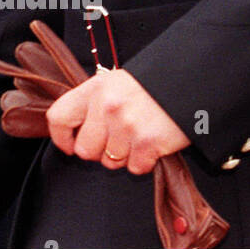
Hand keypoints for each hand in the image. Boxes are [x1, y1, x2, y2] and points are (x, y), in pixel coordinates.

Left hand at [47, 68, 189, 174]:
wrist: (191, 80)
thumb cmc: (150, 85)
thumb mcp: (114, 83)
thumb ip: (93, 103)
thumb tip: (76, 129)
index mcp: (94, 89)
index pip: (58, 118)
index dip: (61, 138)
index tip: (69, 145)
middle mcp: (106, 106)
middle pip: (85, 150)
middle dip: (99, 152)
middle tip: (115, 141)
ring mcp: (126, 125)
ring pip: (111, 162)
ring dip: (124, 156)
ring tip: (137, 136)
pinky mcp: (148, 142)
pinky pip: (135, 167)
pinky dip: (144, 161)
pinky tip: (152, 143)